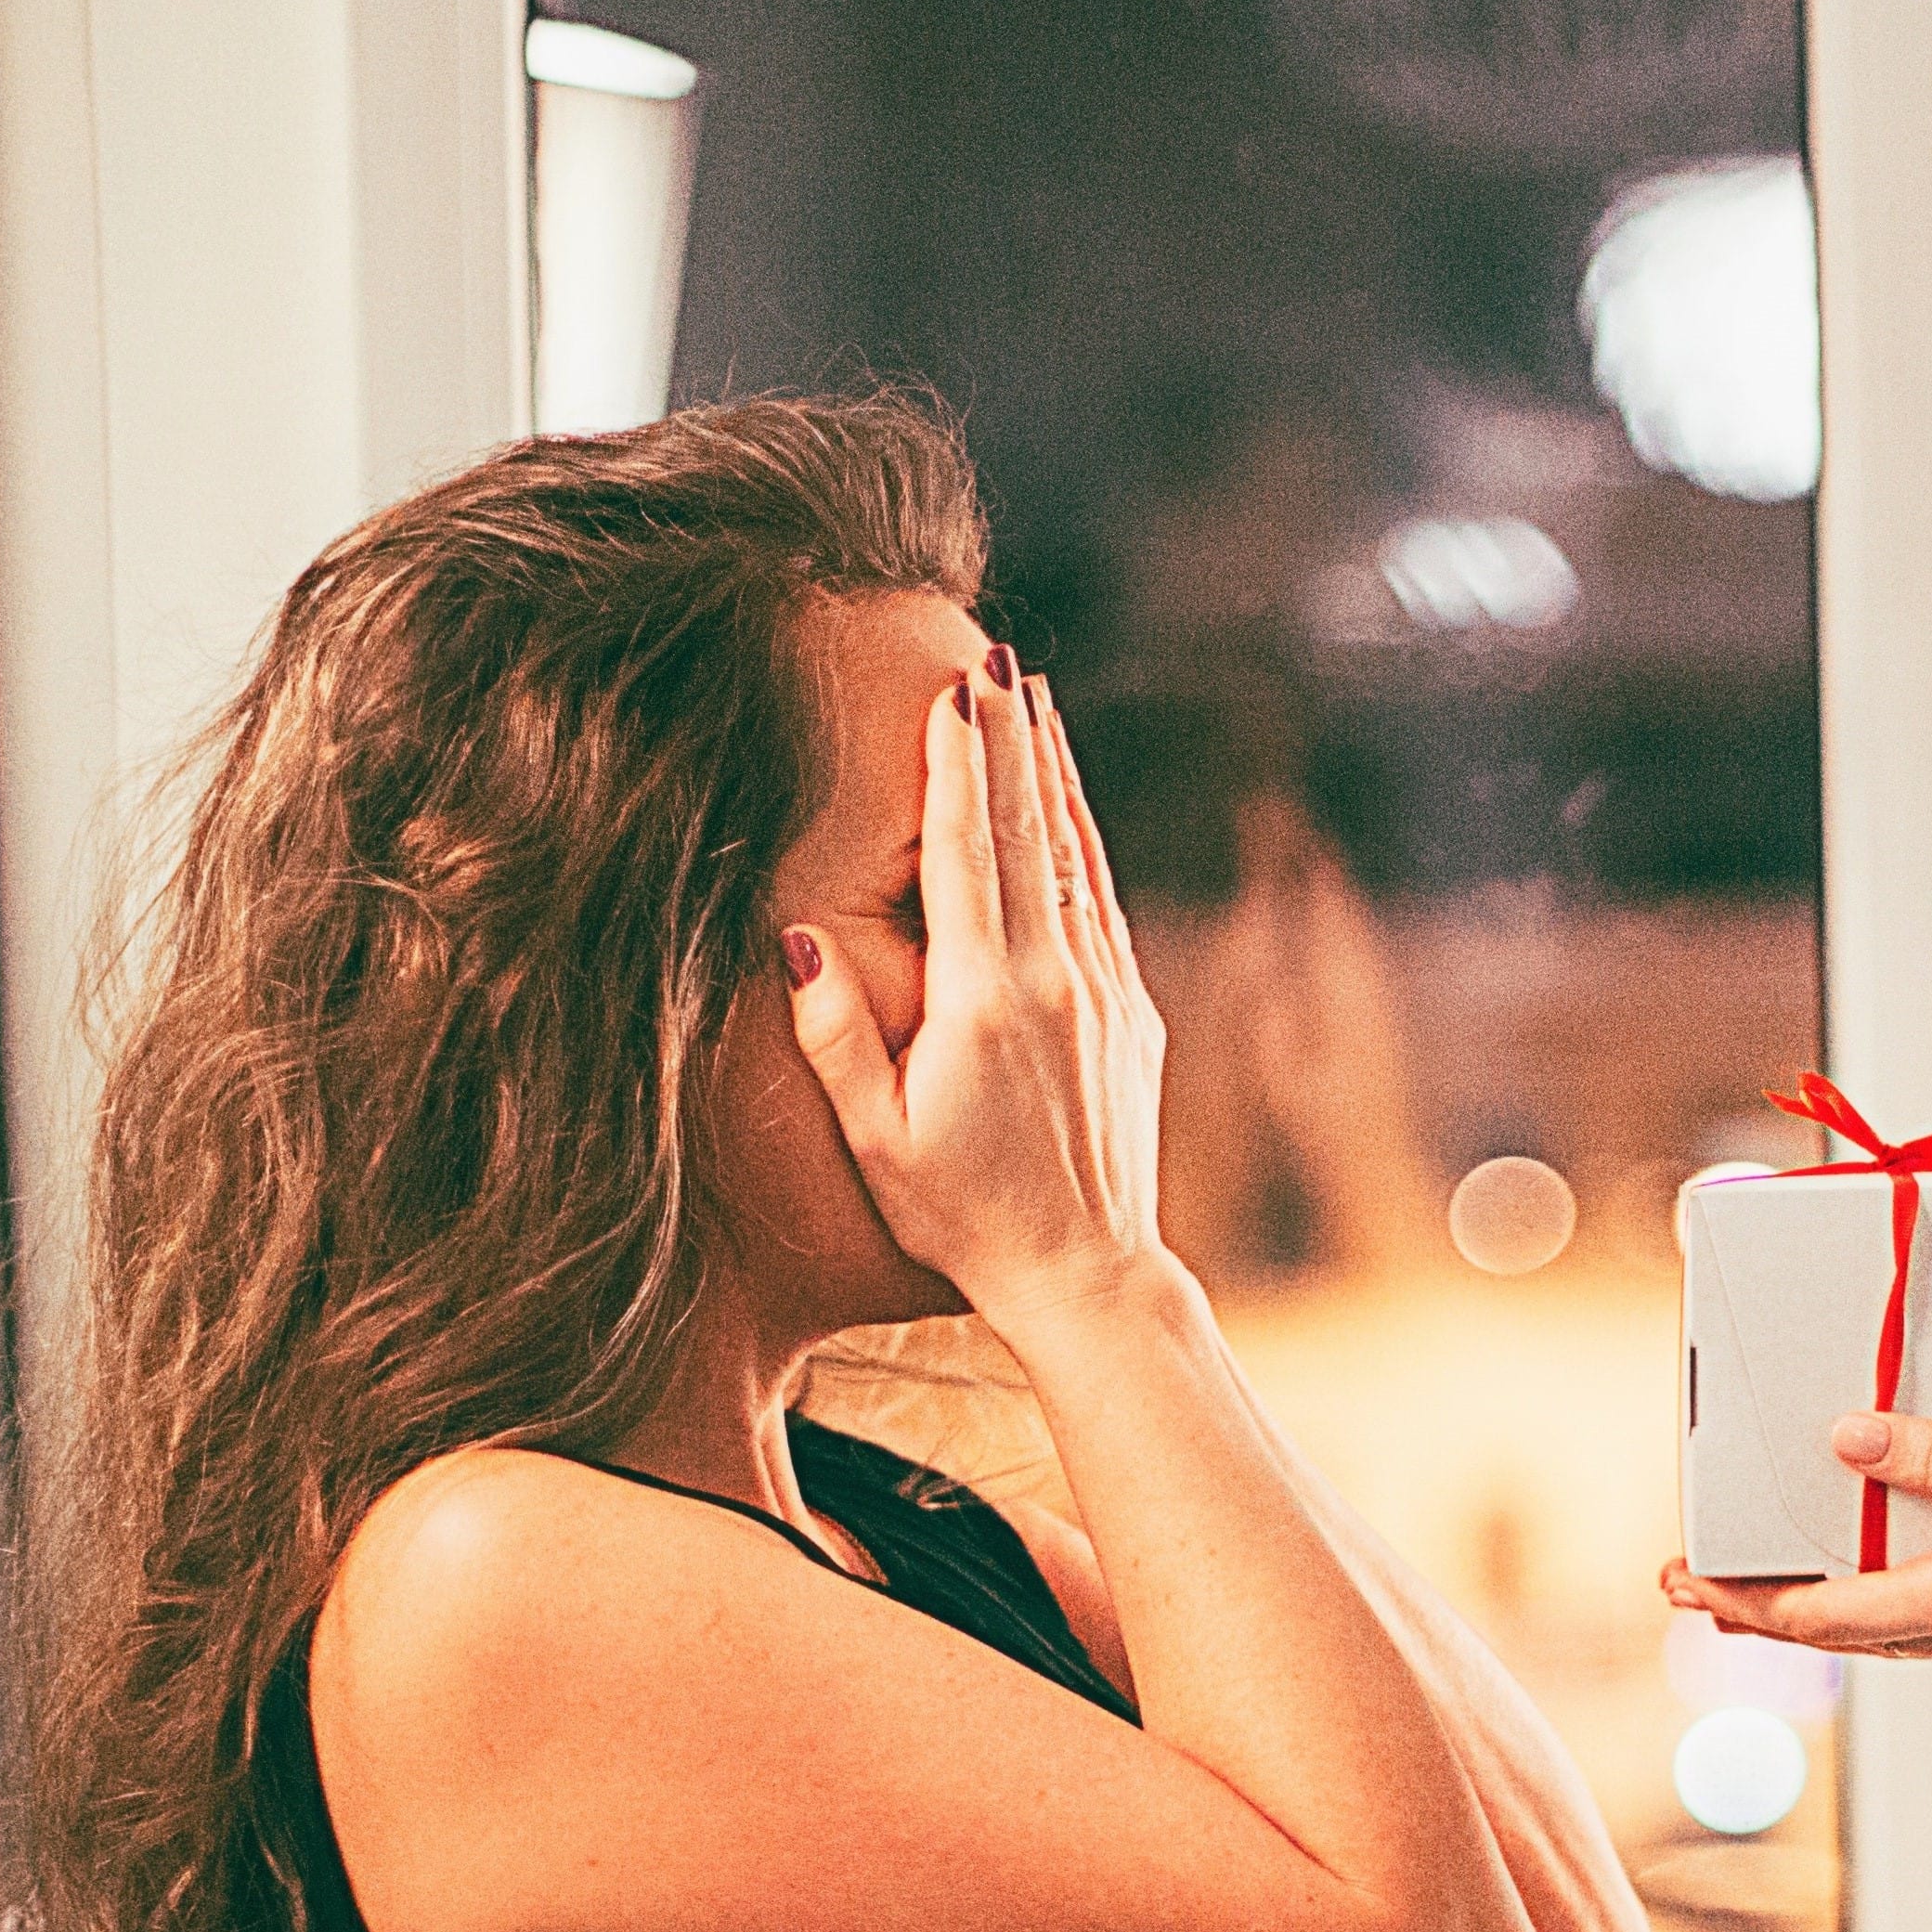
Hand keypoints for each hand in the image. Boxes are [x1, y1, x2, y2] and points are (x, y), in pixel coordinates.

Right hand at [788, 663, 1171, 1331]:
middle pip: (1028, 831)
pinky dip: (1081, 843)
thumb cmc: (964, 1217)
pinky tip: (1067, 808)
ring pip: (1076, 857)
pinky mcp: (1134, 1015)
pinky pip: (1102, 905)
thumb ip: (833, 1034)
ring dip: (1052, 775)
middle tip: (999, 657)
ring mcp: (1106, 993)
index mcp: (984, 1000)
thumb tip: (796, 934)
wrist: (1088, 1273)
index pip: (965, 854)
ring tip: (1036, 701)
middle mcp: (1056, 981)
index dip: (958, 765)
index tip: (955, 692)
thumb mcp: (876, 1137)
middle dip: (1011, 738)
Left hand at [1659, 1405, 1931, 1674]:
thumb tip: (1849, 1439)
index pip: (1827, 1616)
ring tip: (1765, 1566)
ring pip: (1889, 1619)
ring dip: (1823, 1592)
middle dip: (1764, 1604)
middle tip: (1689, 1581)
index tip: (1684, 1579)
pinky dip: (1894, 1574)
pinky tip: (1881, 1541)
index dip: (1749, 1600)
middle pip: (1842, 1625)